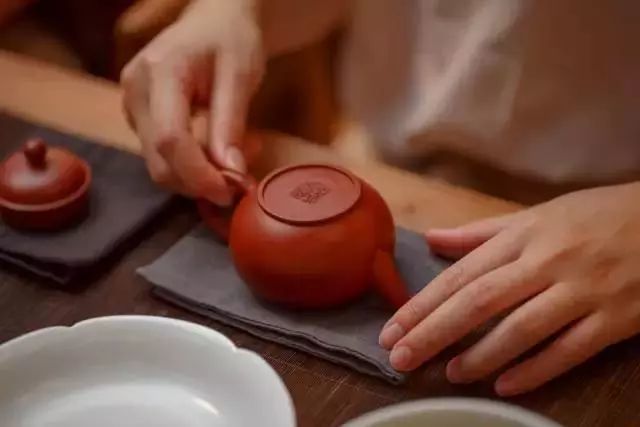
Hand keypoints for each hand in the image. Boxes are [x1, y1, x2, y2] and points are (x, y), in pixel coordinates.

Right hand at [121, 0, 263, 204]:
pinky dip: (191, 164)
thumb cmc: (231, 39)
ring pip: (160, 164)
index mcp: (160, 73)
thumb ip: (232, 125)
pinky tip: (215, 147)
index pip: (171, 139)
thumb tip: (231, 174)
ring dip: (198, 174)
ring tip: (236, 154)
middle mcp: (135, 91)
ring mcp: (131, 105)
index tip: (230, 192)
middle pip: (160, 161)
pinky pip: (161, 155)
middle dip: (200, 181)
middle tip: (242, 175)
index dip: (199, 175)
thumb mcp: (241, 77)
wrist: (214, 19)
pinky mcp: (137, 117)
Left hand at [380, 183, 639, 395]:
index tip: (392, 329)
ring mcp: (583, 290)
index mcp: (524, 236)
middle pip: (480, 301)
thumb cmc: (597, 217)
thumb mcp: (538, 215)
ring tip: (448, 372)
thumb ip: (483, 232)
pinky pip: (571, 350)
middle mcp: (547, 261)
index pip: (461, 274)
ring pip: (522, 328)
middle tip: (402, 358)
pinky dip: (537, 369)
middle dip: (435, 332)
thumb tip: (434, 238)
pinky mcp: (617, 318)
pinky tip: (505, 385)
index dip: (424, 304)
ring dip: (481, 355)